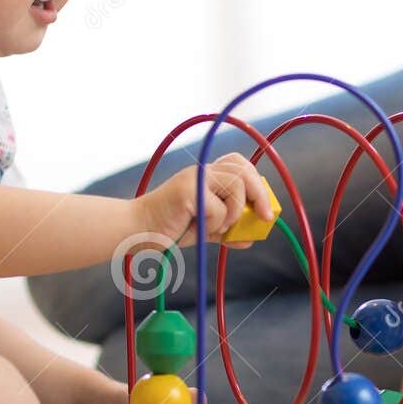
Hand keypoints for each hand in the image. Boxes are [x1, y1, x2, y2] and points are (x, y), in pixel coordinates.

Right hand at [139, 153, 271, 248]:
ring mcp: (193, 179)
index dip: (257, 183)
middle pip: (243, 168)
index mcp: (207, 175)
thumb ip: (227, 230)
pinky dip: (215, 224)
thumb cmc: (169, 229)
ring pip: (236, 184)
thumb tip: (251, 238)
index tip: (264, 210)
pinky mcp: (186, 190)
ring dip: (235, 211)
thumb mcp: (205, 230)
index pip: (240, 164)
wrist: (137, 232)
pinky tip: (199, 229)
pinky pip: (218, 208)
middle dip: (259, 193)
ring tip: (221, 227)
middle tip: (265, 217)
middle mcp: (201, 172)